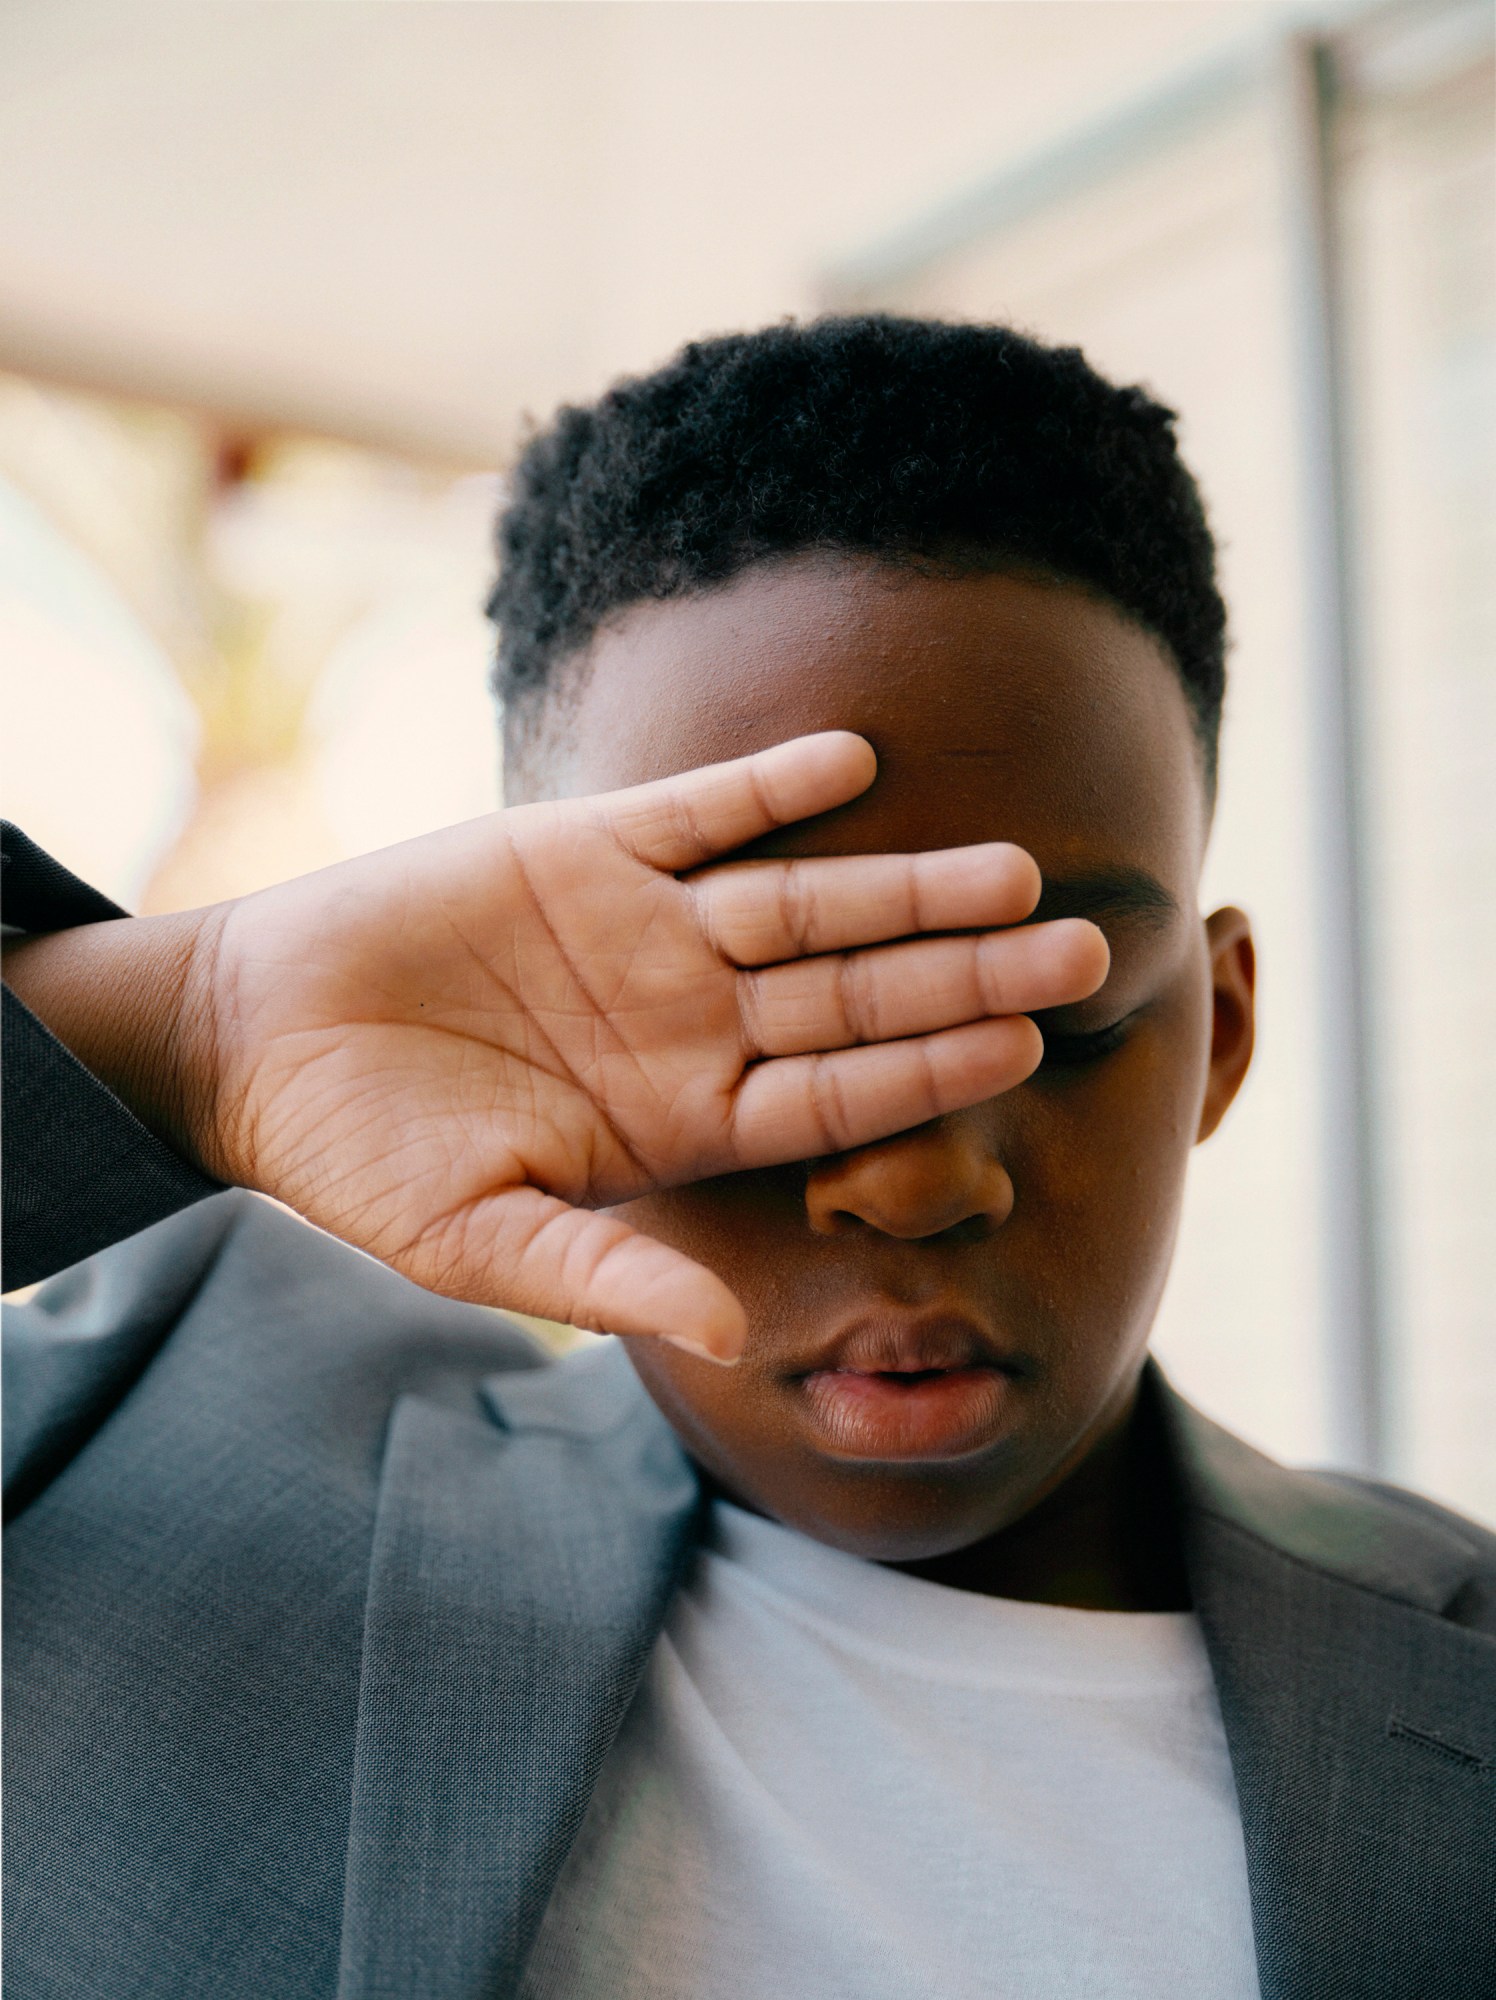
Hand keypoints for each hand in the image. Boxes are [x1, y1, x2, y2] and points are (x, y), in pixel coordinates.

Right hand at [7, 735, 1106, 1356]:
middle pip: (858, 992)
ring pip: (805, 899)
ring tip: (1010, 866)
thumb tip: (735, 1337)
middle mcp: (693, 1020)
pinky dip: (769, 785)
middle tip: (1088, 950)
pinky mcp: (585, 847)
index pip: (842, 1094)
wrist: (259, 1041)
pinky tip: (854, 761)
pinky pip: (699, 810)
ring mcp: (647, 930)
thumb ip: (612, 1279)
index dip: (934, 1072)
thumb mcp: (483, 1241)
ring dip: (905, 883)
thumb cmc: (364, 1161)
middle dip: (968, 973)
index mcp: (687, 1120)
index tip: (1030, 1052)